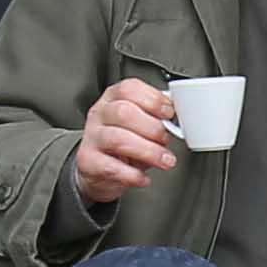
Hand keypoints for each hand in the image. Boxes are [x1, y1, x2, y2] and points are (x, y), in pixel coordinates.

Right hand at [73, 80, 182, 208]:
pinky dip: (133, 175)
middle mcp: (100, 114)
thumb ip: (155, 118)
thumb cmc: (122, 142)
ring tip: (164, 161)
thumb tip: (178, 122)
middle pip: (124, 112)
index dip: (153, 100)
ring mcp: (92, 138)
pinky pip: (112, 167)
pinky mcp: (88, 162)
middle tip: (166, 140)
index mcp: (113, 98)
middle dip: (152, 127)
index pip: (130, 89)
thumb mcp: (138, 124)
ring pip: (119, 139)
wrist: (96, 169)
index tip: (169, 113)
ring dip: (148, 151)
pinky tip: (143, 177)